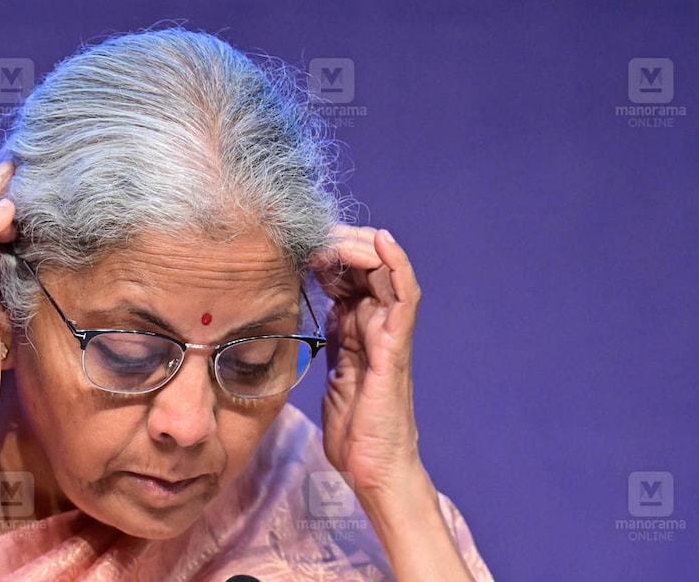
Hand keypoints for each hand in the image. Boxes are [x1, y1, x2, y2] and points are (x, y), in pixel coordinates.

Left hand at [314, 225, 423, 493]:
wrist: (372, 470)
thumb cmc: (353, 432)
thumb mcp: (330, 375)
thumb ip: (327, 344)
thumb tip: (300, 318)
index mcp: (356, 333)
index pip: (343, 279)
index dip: (323, 255)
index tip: (294, 240)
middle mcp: (376, 327)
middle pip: (362, 268)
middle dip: (337, 243)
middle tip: (309, 228)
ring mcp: (390, 335)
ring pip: (383, 273)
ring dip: (360, 246)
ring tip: (334, 228)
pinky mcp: (396, 347)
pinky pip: (404, 298)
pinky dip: (396, 265)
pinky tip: (380, 242)